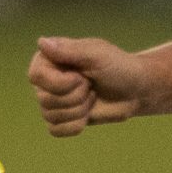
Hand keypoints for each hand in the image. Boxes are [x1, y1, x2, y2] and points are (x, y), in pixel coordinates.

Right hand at [29, 35, 155, 135]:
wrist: (135, 90)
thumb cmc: (118, 67)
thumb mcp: (97, 54)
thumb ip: (70, 50)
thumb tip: (41, 42)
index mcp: (48, 59)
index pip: (36, 76)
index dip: (61, 83)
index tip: (82, 77)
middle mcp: (45, 79)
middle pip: (45, 99)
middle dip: (76, 96)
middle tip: (91, 85)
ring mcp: (51, 100)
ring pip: (51, 116)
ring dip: (80, 109)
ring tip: (92, 96)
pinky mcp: (60, 118)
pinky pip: (55, 130)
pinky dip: (75, 125)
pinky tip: (88, 114)